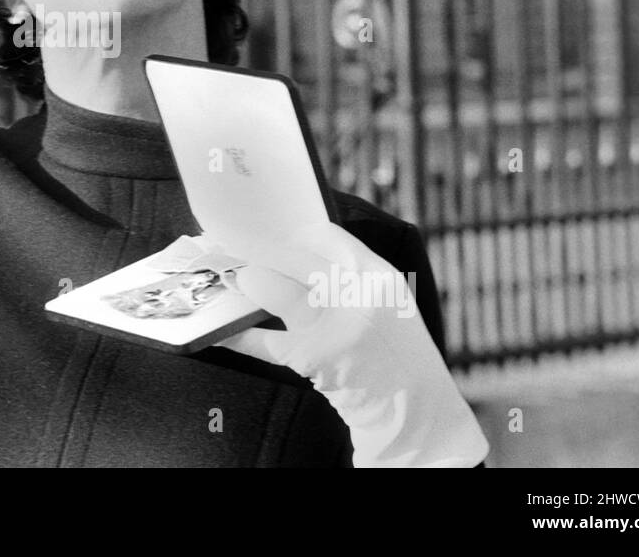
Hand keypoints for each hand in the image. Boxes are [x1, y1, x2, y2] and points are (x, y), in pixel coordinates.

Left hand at [209, 220, 489, 466]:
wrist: (418, 411)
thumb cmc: (394, 354)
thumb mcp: (384, 304)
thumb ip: (345, 278)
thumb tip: (288, 254)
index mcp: (380, 276)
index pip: (327, 236)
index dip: (290, 231)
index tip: (264, 228)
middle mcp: (363, 295)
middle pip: (298, 259)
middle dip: (263, 251)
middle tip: (235, 245)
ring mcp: (341, 328)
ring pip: (281, 292)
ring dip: (251, 284)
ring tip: (234, 278)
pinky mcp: (318, 359)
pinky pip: (267, 342)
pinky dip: (241, 336)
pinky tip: (220, 330)